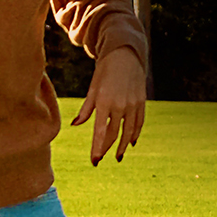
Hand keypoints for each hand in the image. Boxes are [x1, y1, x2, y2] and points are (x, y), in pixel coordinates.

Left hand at [75, 48, 147, 164]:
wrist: (125, 55)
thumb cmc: (105, 71)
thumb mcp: (93, 88)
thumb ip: (86, 109)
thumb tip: (75, 124)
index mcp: (104, 102)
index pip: (101, 132)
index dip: (97, 148)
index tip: (94, 161)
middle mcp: (120, 105)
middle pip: (115, 134)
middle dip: (107, 149)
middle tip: (101, 159)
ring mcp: (133, 105)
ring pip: (129, 132)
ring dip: (123, 146)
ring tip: (118, 156)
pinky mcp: (141, 102)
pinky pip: (139, 123)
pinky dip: (135, 134)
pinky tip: (131, 142)